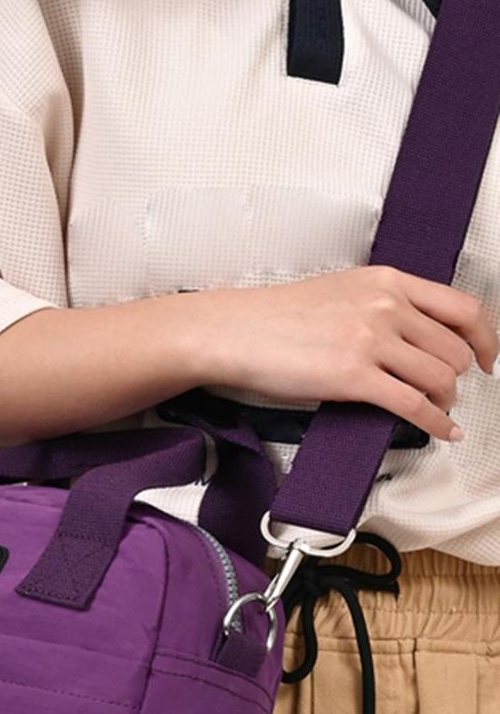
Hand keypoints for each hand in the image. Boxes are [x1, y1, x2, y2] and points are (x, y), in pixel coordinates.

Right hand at [193, 264, 498, 442]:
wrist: (238, 332)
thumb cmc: (276, 317)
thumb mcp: (341, 291)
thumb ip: (381, 304)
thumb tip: (410, 334)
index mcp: (386, 281)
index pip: (460, 307)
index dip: (483, 337)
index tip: (485, 356)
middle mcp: (387, 307)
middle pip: (454, 347)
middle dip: (459, 376)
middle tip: (451, 392)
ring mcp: (372, 341)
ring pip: (440, 377)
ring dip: (446, 401)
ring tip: (439, 412)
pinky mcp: (355, 376)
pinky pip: (414, 404)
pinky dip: (436, 423)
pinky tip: (442, 431)